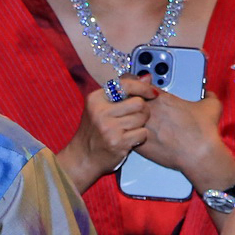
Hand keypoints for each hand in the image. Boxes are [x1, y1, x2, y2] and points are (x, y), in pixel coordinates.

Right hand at [57, 76, 153, 193]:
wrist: (83, 157)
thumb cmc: (95, 131)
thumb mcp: (101, 107)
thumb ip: (124, 92)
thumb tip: (147, 77)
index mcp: (95, 98)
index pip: (126, 85)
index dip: (143, 87)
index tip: (152, 93)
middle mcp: (100, 111)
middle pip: (139, 102)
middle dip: (144, 109)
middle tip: (138, 116)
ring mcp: (108, 128)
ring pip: (142, 118)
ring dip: (142, 124)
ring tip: (131, 128)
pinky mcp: (117, 142)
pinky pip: (142, 133)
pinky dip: (140, 136)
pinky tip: (131, 139)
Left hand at [133, 88, 234, 192]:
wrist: (199, 154)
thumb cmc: (204, 131)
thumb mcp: (211, 106)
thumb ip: (208, 95)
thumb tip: (209, 93)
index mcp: (161, 98)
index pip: (137, 83)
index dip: (135, 84)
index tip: (135, 87)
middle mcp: (149, 110)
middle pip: (126, 99)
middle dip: (126, 99)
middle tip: (126, 102)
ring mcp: (143, 127)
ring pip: (123, 117)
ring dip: (124, 117)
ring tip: (124, 119)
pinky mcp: (140, 143)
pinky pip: (126, 135)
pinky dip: (126, 134)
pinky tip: (128, 135)